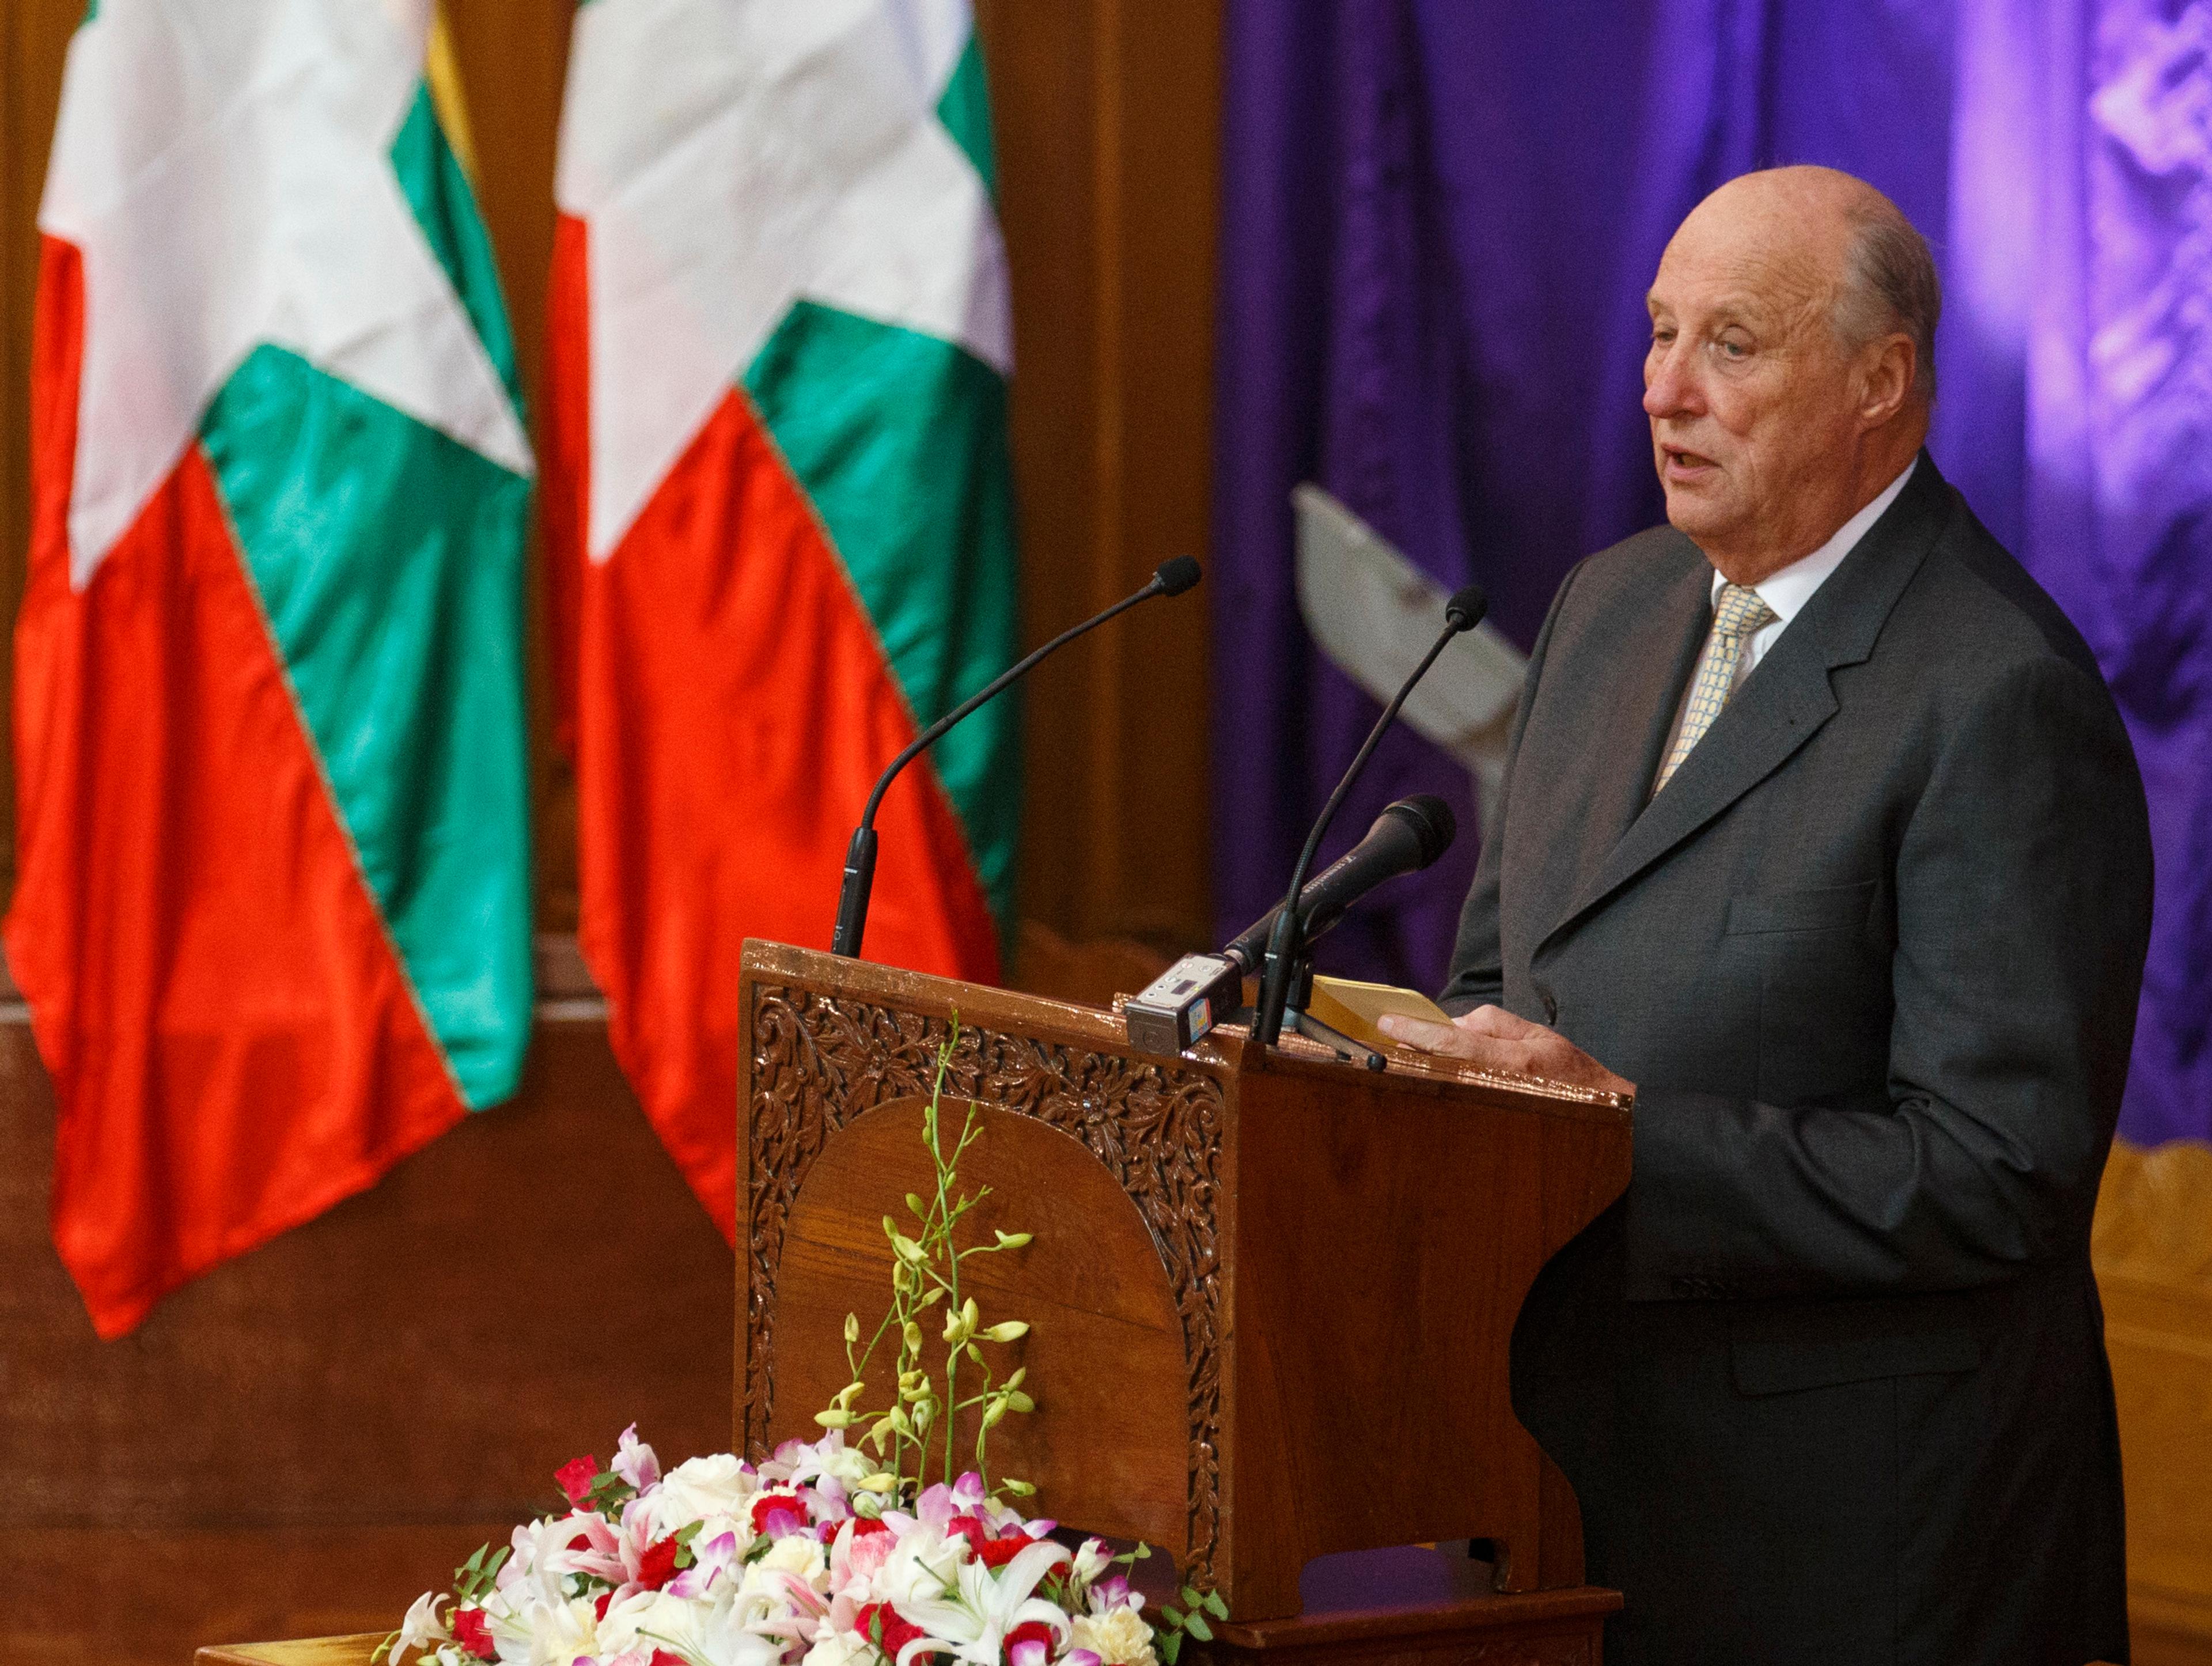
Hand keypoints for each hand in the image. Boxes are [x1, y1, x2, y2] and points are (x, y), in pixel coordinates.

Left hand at [1376, 1004, 1635, 1097]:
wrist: (1608, 1119)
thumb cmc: (1573, 1075)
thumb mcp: (1539, 1035)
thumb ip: (1495, 1024)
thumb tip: (1455, 1022)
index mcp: (1514, 1059)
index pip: (1453, 1040)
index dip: (1416, 1031)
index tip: (1387, 1022)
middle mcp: (1501, 1087)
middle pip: (1440, 1066)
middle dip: (1409, 1052)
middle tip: (1384, 1041)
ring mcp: (1496, 1111)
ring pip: (1443, 1087)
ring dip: (1418, 1072)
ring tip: (1399, 1058)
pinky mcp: (1493, 1130)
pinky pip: (1456, 1105)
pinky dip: (1436, 1090)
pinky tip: (1423, 1083)